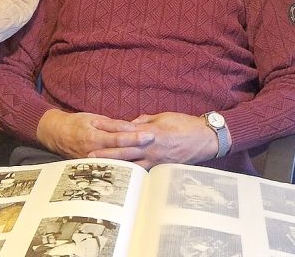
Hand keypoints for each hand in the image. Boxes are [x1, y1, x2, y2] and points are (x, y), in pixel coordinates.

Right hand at [37, 109, 154, 158]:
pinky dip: (123, 168)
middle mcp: (94, 152)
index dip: (135, 137)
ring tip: (152, 159)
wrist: (56, 134)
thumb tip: (130, 126)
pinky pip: (110, 169)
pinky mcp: (92, 168)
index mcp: (94, 137)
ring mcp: (93, 163)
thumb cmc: (76, 123)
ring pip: (117, 164)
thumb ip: (112, 124)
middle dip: (139, 150)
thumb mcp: (93, 119)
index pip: (119, 138)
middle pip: (121, 153)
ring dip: (134, 161)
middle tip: (156, 146)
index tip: (150, 135)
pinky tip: (137, 169)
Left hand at [90, 112, 217, 168]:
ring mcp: (155, 159)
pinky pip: (143, 172)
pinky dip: (131, 174)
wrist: (205, 139)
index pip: (125, 129)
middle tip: (89, 154)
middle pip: (124, 149)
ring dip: (116, 166)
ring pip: (131, 164)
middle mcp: (150, 146)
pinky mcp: (161, 168)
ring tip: (101, 169)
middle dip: (106, 152)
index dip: (109, 127)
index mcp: (150, 131)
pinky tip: (122, 177)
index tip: (95, 125)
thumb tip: (132, 122)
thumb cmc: (186, 124)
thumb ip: (145, 120)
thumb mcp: (164, 116)